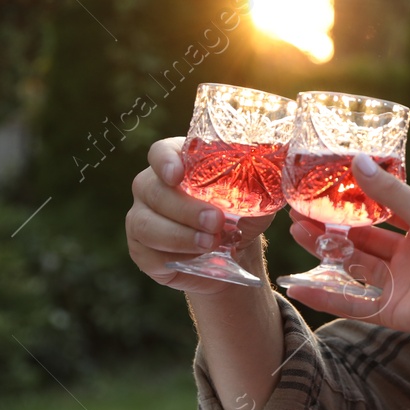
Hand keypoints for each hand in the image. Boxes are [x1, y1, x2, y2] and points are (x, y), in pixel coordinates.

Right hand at [125, 137, 275, 294]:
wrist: (234, 254)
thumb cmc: (240, 215)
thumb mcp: (255, 198)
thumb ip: (257, 184)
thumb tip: (268, 171)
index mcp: (177, 163)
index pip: (160, 152)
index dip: (165, 161)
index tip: (178, 175)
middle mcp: (151, 186)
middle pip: (153, 190)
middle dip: (185, 208)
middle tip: (215, 221)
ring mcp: (141, 218)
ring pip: (146, 224)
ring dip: (180, 235)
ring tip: (210, 243)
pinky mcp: (141, 250)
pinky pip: (149, 252)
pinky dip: (175, 256)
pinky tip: (198, 258)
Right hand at [281, 155, 409, 346]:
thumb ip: (391, 193)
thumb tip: (358, 161)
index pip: (383, 211)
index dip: (356, 200)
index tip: (328, 186)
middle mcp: (408, 256)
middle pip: (362, 238)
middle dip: (332, 225)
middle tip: (300, 210)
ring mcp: (397, 283)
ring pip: (353, 264)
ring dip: (325, 250)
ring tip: (296, 230)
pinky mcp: (389, 310)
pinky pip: (352, 302)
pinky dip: (327, 296)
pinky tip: (300, 286)